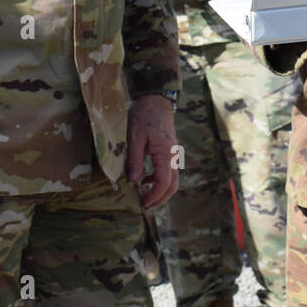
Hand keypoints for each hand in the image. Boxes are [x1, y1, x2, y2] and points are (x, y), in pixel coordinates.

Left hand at [126, 95, 178, 209]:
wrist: (156, 99)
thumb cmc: (144, 114)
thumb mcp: (134, 136)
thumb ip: (135, 159)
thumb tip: (134, 180)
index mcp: (165, 152)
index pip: (164, 181)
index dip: (154, 195)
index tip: (143, 204)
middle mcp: (173, 155)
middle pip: (173, 185)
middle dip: (160, 199)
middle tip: (146, 207)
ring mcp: (173, 153)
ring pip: (172, 179)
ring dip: (160, 191)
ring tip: (145, 197)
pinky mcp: (169, 151)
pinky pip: (168, 170)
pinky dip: (159, 180)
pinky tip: (145, 179)